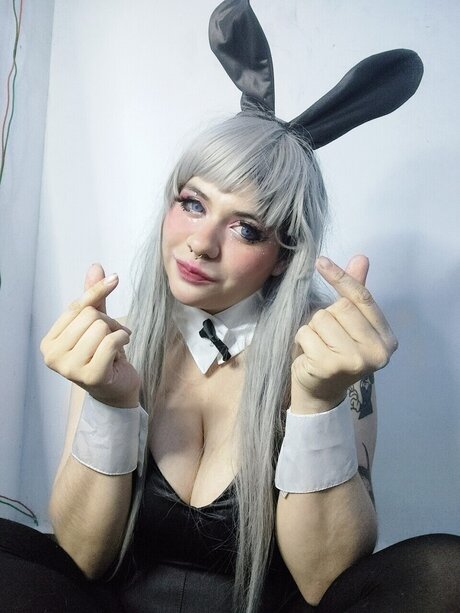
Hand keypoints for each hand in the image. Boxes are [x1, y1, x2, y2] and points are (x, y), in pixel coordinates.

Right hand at [40, 263, 140, 407]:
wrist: (117, 389)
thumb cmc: (104, 356)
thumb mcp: (96, 324)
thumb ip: (93, 298)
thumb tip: (95, 266)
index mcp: (49, 342)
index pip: (75, 307)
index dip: (97, 293)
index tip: (114, 279)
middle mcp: (53, 356)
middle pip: (90, 316)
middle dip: (109, 322)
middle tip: (114, 336)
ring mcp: (69, 368)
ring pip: (101, 327)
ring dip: (117, 333)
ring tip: (116, 346)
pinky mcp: (90, 376)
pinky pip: (111, 341)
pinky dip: (122, 340)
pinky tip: (121, 351)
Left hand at [291, 255, 397, 412]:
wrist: (319, 393)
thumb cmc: (335, 354)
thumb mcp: (349, 324)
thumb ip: (355, 294)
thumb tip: (361, 258)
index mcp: (387, 339)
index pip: (363, 299)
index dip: (341, 277)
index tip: (321, 261)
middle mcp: (377, 352)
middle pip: (341, 308)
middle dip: (326, 316)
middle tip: (327, 337)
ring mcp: (354, 361)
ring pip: (321, 319)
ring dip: (312, 329)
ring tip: (319, 347)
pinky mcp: (329, 366)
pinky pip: (306, 333)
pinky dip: (302, 339)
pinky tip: (309, 355)